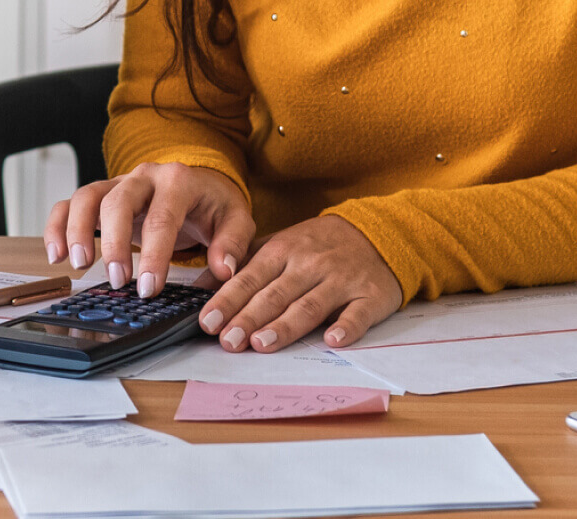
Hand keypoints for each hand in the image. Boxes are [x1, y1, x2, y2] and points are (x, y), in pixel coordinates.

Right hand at [43, 162, 255, 296]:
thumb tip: (223, 269)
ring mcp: (117, 183)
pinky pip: (69, 204)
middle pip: (117, 202)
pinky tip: (56, 255)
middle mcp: (143, 176)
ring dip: (77, 231)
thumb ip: (232, 243)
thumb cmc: (213, 204)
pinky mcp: (100, 195)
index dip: (154, 254)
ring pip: (86, 197)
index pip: (162, 216)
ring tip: (80, 266)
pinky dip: (56, 227)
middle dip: (114, 244)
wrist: (199, 183)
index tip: (150, 287)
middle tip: (118, 281)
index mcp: (178, 180)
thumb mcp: (235, 219)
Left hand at [197, 215, 401, 352]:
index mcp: (283, 251)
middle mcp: (310, 265)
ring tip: (262, 343)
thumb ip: (241, 265)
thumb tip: (199, 287)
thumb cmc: (318, 246)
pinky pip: (358, 313)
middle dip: (248, 318)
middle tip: (227, 341)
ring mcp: (341, 280)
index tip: (207, 321)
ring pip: (310, 305)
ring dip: (286, 326)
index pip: (249, 278)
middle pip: (275, 295)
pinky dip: (347, 326)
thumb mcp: (278, 245)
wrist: (378, 232)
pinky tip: (332, 340)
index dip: (227, 301)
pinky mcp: (371, 295)